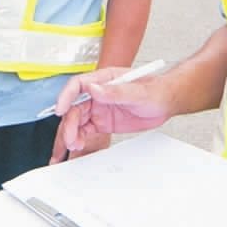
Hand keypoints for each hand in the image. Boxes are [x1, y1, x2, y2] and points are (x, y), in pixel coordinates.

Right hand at [49, 67, 170, 160]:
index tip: (60, 110)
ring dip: (70, 133)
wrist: (166, 103)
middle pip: (74, 107)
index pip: (78, 85)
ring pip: (76, 121)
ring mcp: (99, 109)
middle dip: (68, 124)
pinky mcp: (102, 122)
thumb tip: (93, 89)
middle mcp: (97, 94)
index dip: (66, 97)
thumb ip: (115, 91)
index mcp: (103, 80)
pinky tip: (77, 145)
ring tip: (72, 146)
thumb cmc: (155, 90)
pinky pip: (85, 130)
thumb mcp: (138, 92)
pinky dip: (78, 138)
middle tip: (70, 139)